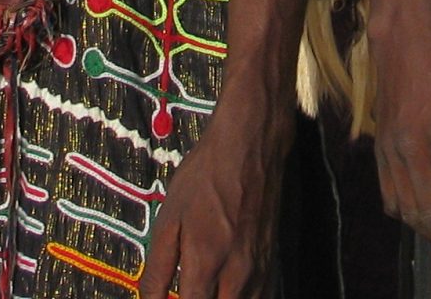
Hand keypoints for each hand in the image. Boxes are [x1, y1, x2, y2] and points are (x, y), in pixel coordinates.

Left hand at [137, 95, 289, 298]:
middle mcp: (237, 275)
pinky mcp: (272, 262)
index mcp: (206, 264)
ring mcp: (258, 271)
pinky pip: (261, 298)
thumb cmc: (204, 178)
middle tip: (188, 292)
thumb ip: (158, 268)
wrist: (249, 146)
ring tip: (204, 292)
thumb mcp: (169, 219)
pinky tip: (228, 294)